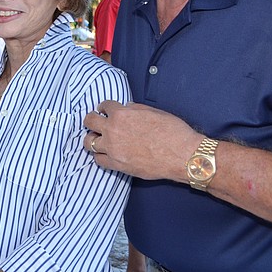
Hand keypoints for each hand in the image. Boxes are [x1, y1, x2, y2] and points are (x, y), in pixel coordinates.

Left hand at [84, 100, 202, 181]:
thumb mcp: (153, 112)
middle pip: (89, 121)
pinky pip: (98, 160)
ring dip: (93, 138)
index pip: (103, 106)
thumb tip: (126, 109)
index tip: (107, 111)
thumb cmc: (173, 132)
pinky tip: (106, 153)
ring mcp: (113, 149)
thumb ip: (134, 109)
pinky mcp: (117, 165)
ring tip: (99, 139)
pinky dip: (101, 156)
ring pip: (88, 142)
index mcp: (121, 115)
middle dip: (92, 119)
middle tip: (97, 122)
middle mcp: (112, 130)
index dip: (106, 107)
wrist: (183, 156)